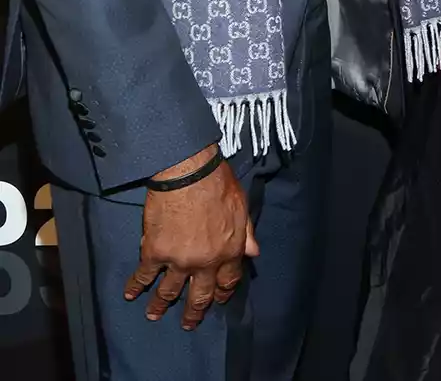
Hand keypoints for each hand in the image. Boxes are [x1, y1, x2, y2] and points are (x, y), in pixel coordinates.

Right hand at [123, 145, 257, 329]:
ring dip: (160, 305)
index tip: (217, 299)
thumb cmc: (219, 185)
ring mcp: (179, 261)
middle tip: (188, 324)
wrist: (189, 175)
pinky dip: (135, 286)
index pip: (227, 280)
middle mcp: (205, 262)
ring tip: (154, 315)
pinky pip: (143, 275)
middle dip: (193, 311)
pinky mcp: (155, 253)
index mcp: (229, 251)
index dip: (222, 292)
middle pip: (199, 294)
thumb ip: (246, 234)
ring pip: (169, 291)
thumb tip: (253, 253)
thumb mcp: (241, 208)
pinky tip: (130, 294)